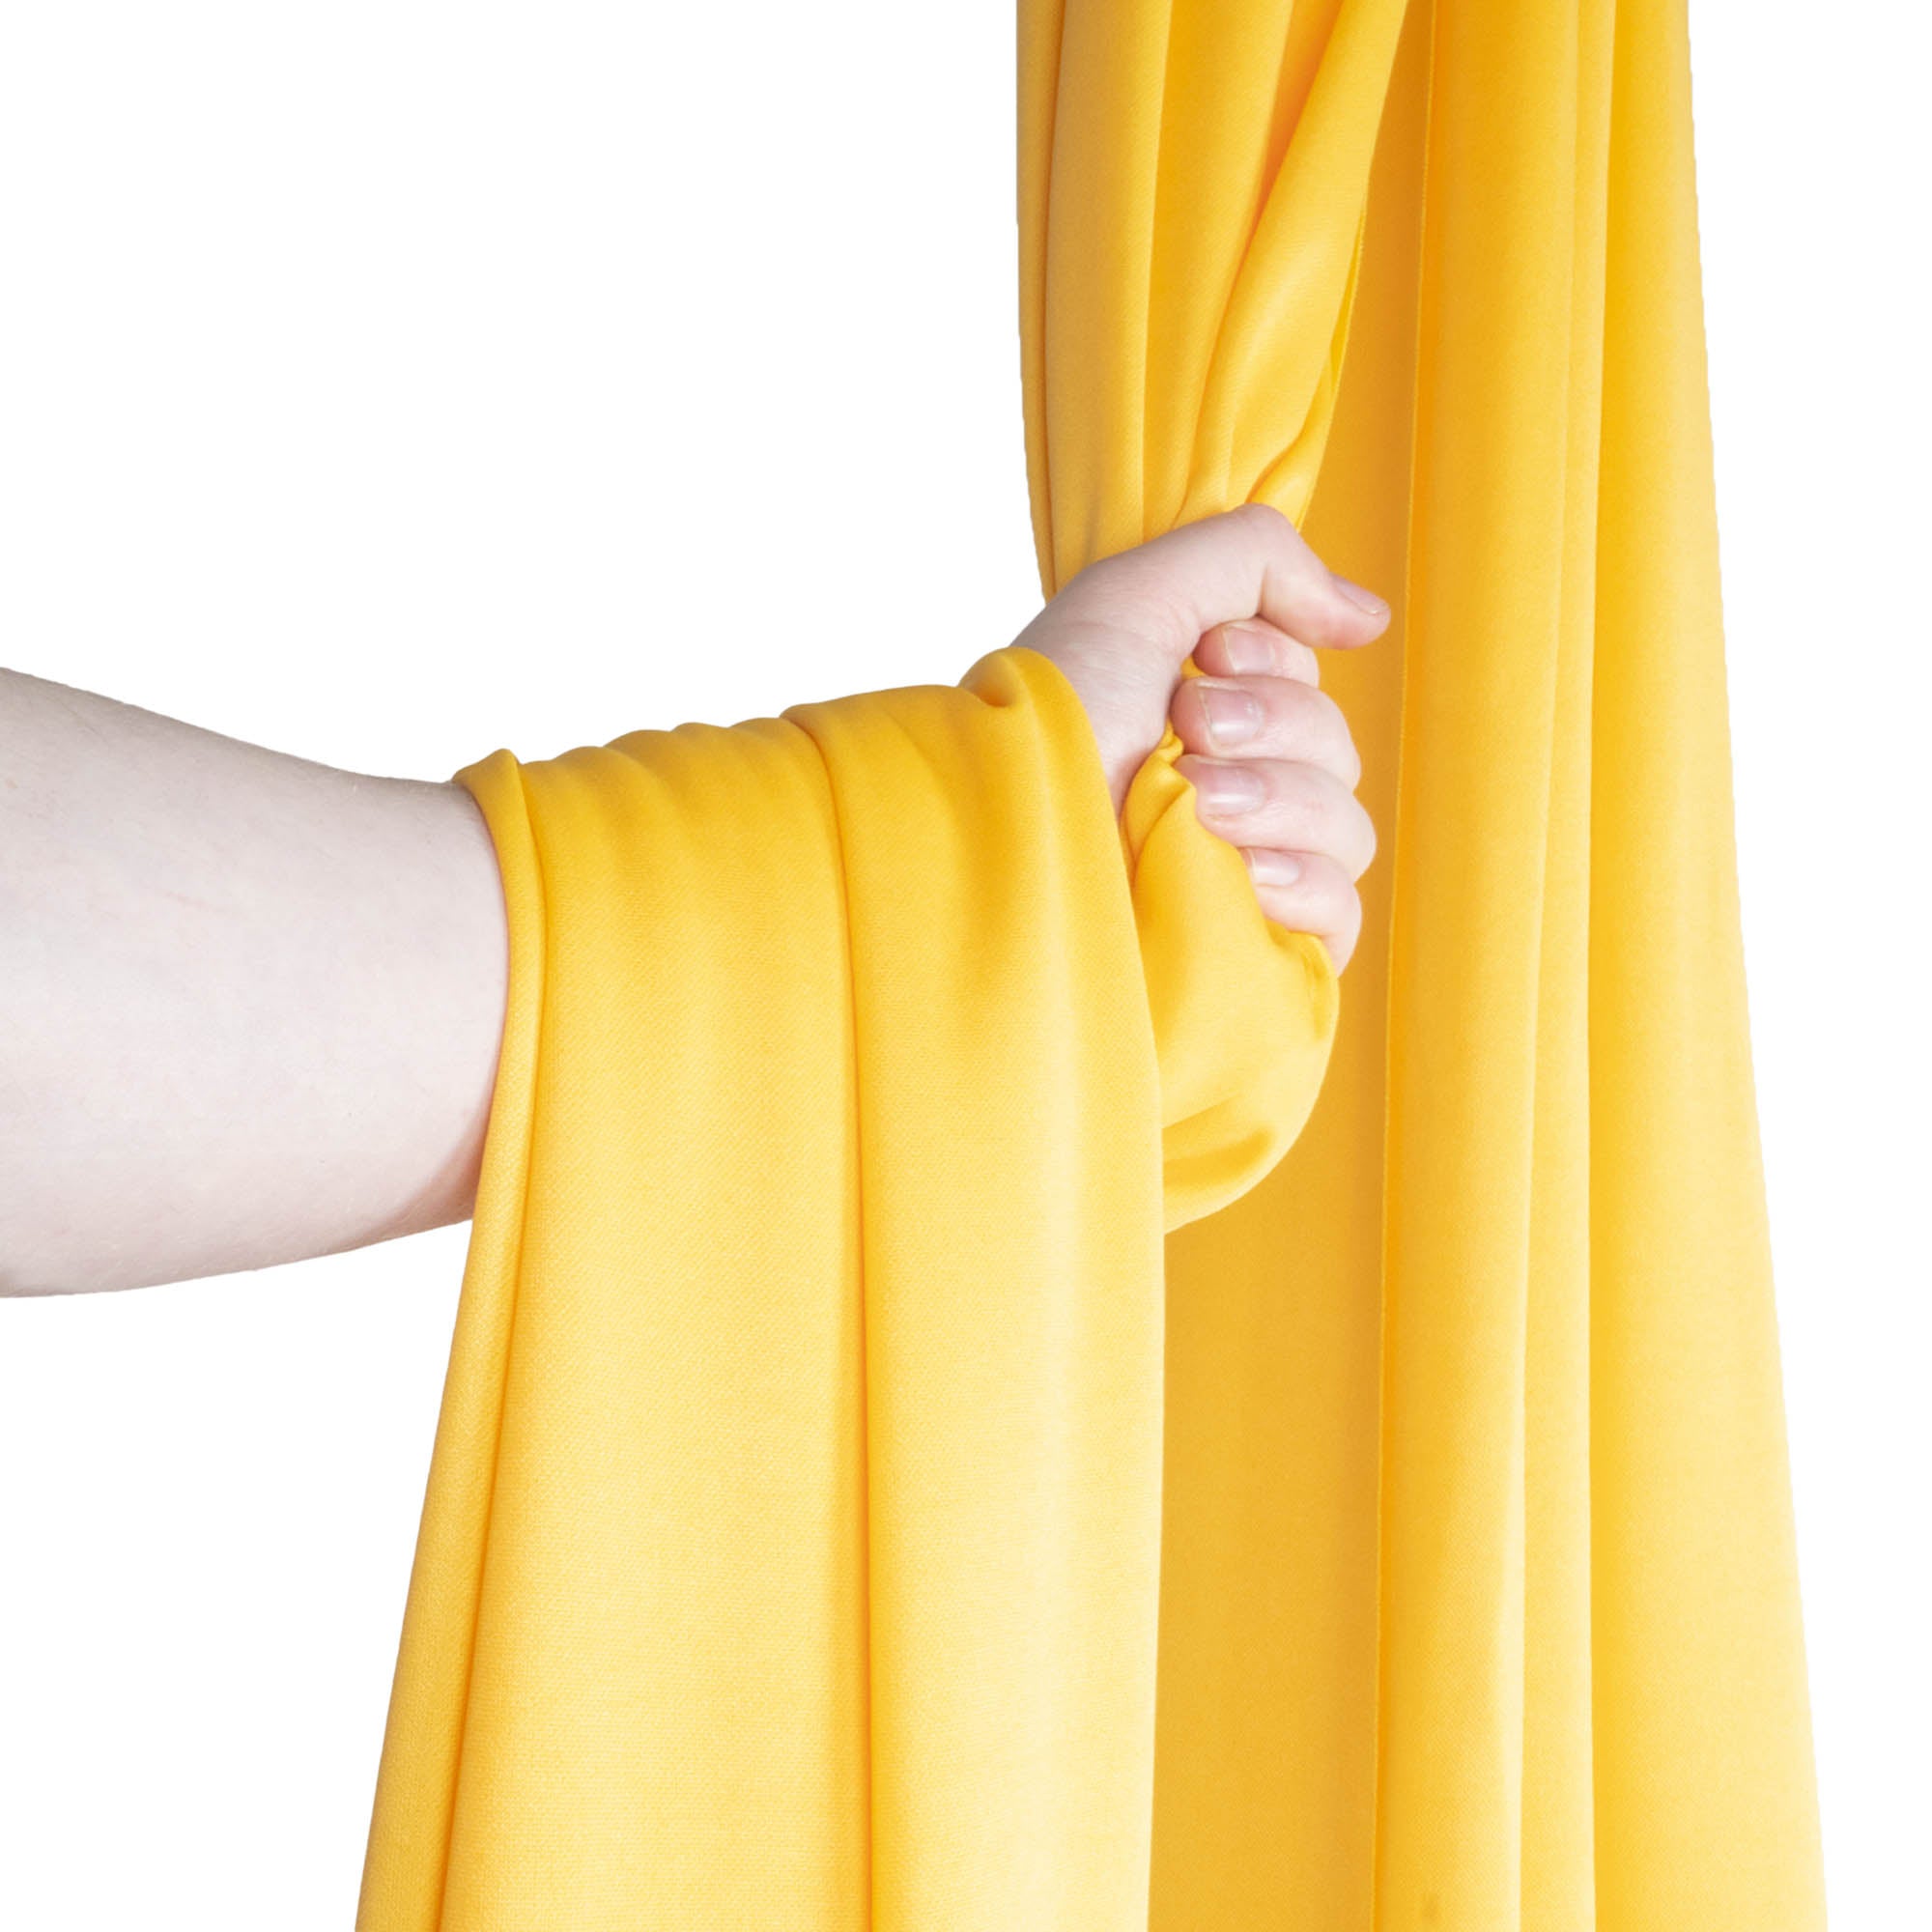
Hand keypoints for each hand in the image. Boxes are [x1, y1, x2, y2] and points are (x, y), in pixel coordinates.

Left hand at [1011, 504, 1386, 971]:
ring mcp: (1237, 879)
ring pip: (1346, 826)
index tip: (1198, 663)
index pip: (1308, 682)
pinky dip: (1304, 882)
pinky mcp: (1249, 951)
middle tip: (1183, 734)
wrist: (1006, 839)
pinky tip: (1240, 872)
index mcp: (1197, 722)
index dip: (1269, 660)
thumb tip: (1369, 617)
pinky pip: (1340, 913)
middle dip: (1267, 725)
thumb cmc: (1052, 720)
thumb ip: (1257, 560)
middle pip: (1336, 749)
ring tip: (1195, 803)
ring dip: (1275, 797)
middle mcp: (1221, 798)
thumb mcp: (1139, 595)